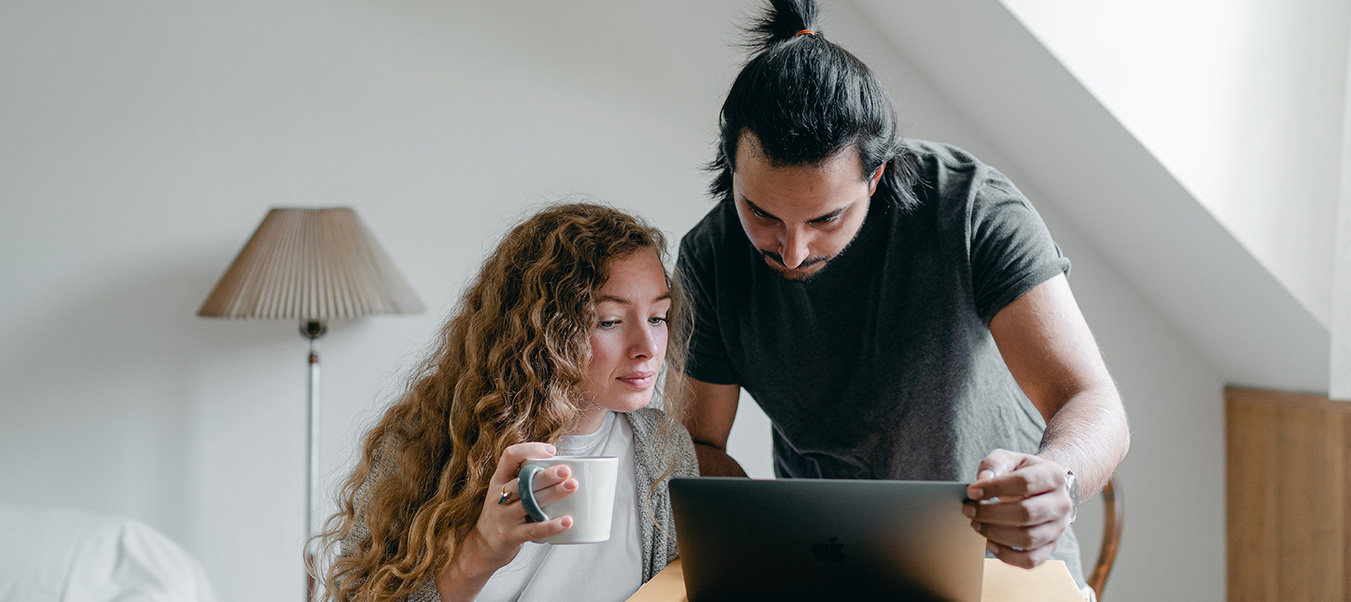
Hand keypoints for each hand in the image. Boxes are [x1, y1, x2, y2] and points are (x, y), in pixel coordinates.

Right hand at [462, 443, 578, 572]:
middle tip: (566, 470)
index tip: (551, 451)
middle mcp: (499, 496)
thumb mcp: (505, 493)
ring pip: (529, 503)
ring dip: (553, 493)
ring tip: (573, 486)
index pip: (509, 457)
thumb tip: (563, 466)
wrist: (482, 547)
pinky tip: (567, 521)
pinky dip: (551, 525)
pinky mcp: (510, 536)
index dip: (530, 449)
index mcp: (499, 480)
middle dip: (546, 475)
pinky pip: (533, 530)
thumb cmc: (503, 515)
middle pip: (522, 481)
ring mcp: (503, 517)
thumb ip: (525, 481)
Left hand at [963, 449, 1073, 569]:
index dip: (994, 488)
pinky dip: (1007, 555)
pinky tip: (990, 543)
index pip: (1024, 483)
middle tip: (969, 511)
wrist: (1045, 488)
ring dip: (996, 534)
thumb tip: (982, 482)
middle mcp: (1061, 503)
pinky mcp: (1051, 546)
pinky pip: (1030, 559)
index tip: (972, 491)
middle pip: (1026, 513)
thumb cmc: (1023, 472)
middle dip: (991, 514)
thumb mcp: (1010, 459)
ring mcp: (1058, 528)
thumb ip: (995, 465)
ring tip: (976, 525)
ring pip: (1028, 539)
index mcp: (1054, 476)